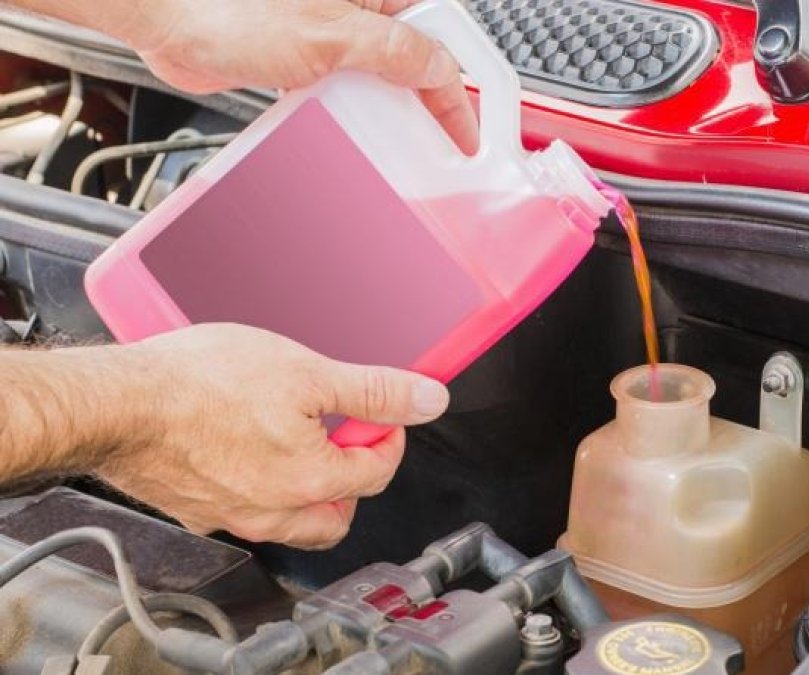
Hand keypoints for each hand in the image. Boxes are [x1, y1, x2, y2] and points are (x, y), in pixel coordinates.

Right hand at [95, 324, 449, 549]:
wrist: (120, 403)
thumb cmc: (202, 385)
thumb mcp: (309, 372)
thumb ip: (375, 391)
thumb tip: (426, 400)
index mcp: (312, 482)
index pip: (378, 471)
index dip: (389, 434)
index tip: (380, 414)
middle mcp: (274, 512)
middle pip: (338, 514)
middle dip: (355, 478)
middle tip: (345, 437)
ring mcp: (231, 515)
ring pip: (292, 521)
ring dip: (311, 490)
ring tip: (302, 442)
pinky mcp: (195, 508)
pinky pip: (245, 510)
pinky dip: (262, 487)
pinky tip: (250, 448)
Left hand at [126, 0, 478, 152]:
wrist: (167, 15)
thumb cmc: (232, 7)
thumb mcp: (332, 37)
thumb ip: (396, 52)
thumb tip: (441, 70)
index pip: (438, 39)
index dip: (459, 89)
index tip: (465, 132)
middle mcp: (355, 6)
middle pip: (413, 59)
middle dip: (424, 102)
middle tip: (437, 144)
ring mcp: (328, 31)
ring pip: (378, 78)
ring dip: (384, 112)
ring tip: (390, 141)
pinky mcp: (300, 55)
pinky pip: (341, 89)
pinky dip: (347, 112)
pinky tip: (344, 129)